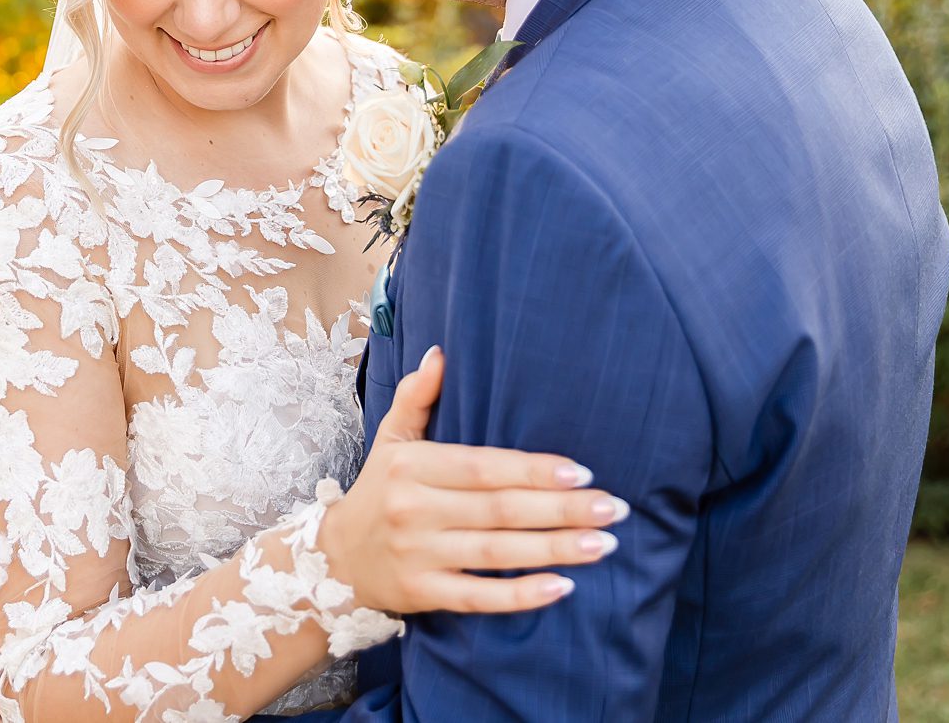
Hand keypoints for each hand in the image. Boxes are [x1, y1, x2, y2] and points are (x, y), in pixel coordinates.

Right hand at [315, 345, 627, 614]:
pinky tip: (562, 587)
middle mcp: (414, 509)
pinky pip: (479, 596)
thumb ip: (417, 396)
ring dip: (555, 550)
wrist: (335, 558)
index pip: (483, 467)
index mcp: (412, 467)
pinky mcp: (422, 593)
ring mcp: (418, 555)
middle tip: (613, 508)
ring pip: (497, 552)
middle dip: (562, 510)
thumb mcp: (390, 438)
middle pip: (500, 510)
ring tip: (603, 543)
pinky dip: (521, 594)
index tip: (583, 472)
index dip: (534, 470)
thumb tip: (441, 353)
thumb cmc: (379, 491)